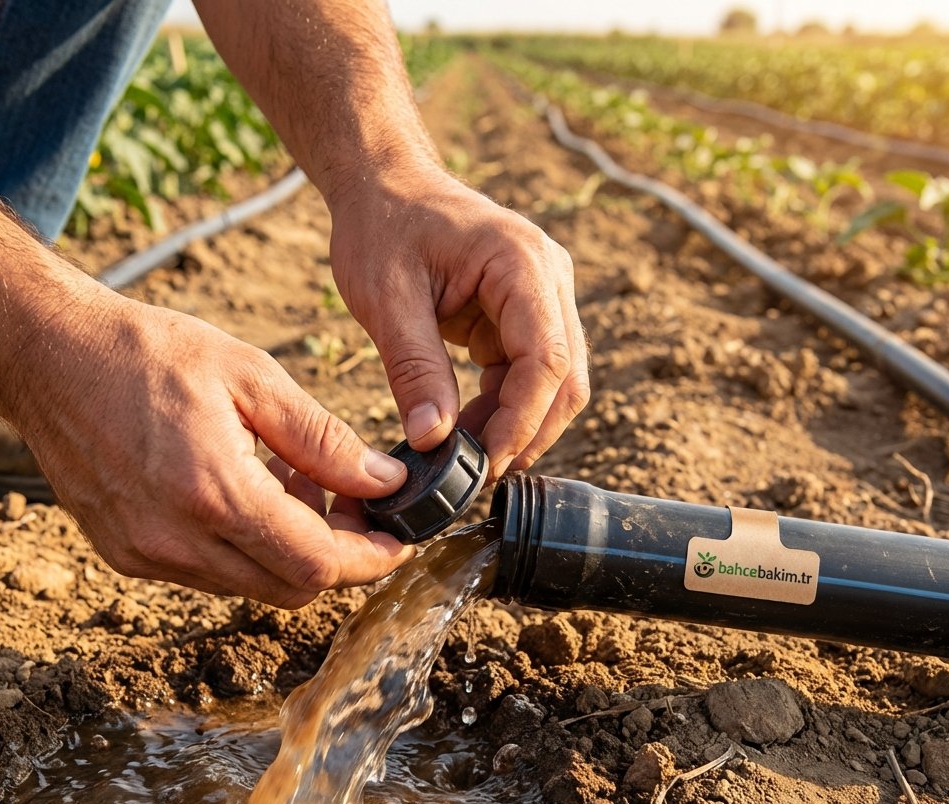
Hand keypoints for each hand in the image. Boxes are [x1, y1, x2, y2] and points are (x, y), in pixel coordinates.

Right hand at [16, 293, 412, 606]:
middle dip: (336, 554)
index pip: (315, 564)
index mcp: (213, 493)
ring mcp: (146, 554)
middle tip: (348, 499)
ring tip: (292, 480)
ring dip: (291, 548)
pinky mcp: (127, 555)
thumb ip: (323, 439)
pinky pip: (211, 573)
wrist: (50, 356)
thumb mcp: (252, 378)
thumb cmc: (149, 354)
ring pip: (252, 584)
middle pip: (290, 588)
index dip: (369, 560)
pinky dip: (247, 547)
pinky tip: (247, 491)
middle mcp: (176, 540)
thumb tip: (384, 482)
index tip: (399, 542)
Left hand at [328, 167, 589, 478]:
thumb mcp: (385, 299)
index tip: (484, 461)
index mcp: (521, 263)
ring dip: (517, 425)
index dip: (521, 418)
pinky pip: (529, 374)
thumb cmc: (382, 226)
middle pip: (566, 377)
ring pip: (555, 383)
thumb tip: (433, 442)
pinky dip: (504, 408)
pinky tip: (467, 430)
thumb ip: (414, 369)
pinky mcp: (524, 315)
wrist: (384, 185)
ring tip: (467, 456)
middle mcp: (548, 279)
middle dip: (527, 432)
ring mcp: (543, 297)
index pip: (547, 357)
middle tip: (478, 474)